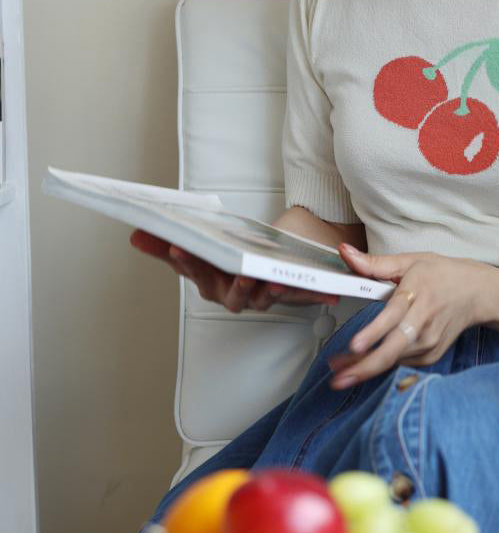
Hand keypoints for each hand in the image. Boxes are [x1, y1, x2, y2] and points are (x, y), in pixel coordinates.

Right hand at [129, 229, 339, 312]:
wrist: (271, 262)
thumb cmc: (233, 257)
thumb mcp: (202, 248)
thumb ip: (168, 244)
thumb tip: (136, 234)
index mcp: (213, 284)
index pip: (196, 273)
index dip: (186, 262)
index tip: (178, 248)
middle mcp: (236, 296)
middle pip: (231, 292)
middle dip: (232, 282)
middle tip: (237, 271)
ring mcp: (264, 297)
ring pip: (264, 298)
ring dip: (268, 291)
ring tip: (273, 280)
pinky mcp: (292, 293)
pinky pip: (302, 297)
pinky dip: (314, 296)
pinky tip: (328, 294)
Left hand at [327, 244, 490, 388]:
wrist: (477, 293)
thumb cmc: (443, 275)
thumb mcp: (410, 261)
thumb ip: (374, 263)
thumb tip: (345, 253)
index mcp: (417, 294)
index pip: (393, 316)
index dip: (374, 333)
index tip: (355, 346)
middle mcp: (425, 322)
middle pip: (394, 349)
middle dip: (365, 366)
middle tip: (339, 378)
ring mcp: (429, 342)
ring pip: (393, 360)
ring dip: (365, 368)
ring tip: (340, 371)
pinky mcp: (431, 355)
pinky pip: (400, 363)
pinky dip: (380, 365)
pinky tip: (362, 364)